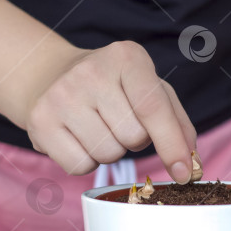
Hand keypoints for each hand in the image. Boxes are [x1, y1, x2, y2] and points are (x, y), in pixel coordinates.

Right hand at [26, 41, 197, 182]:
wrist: (50, 76)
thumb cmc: (113, 88)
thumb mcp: (150, 89)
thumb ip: (178, 124)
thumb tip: (190, 166)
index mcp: (127, 56)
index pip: (154, 108)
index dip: (172, 145)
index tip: (185, 173)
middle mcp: (91, 71)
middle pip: (133, 137)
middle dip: (134, 140)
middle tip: (118, 120)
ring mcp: (61, 96)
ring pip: (108, 154)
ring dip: (111, 150)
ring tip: (98, 126)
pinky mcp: (40, 122)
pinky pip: (80, 166)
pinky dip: (87, 161)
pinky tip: (79, 137)